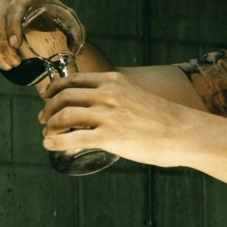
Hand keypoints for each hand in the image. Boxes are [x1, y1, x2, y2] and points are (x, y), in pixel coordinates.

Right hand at [0, 0, 68, 71]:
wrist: (39, 17)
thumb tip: (76, 47)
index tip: (16, 46)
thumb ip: (75, 30)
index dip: (12, 27)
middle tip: (14, 63)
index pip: (14, 8)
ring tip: (6, 66)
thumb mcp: (67, 20)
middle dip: (3, 45)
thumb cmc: (55, 20)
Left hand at [39, 70, 196, 168]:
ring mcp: (108, 115)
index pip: (73, 80)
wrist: (184, 132)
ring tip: (46, 135)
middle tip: (43, 119)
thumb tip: (101, 110)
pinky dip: (55, 142)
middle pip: (63, 97)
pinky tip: (49, 146)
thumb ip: (117, 97)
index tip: (47, 98)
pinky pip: (73, 138)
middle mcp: (107, 94)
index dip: (54, 90)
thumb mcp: (135, 95)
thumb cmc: (163, 118)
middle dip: (48, 109)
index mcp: (112, 81)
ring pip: (64, 116)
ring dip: (49, 126)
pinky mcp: (110, 137)